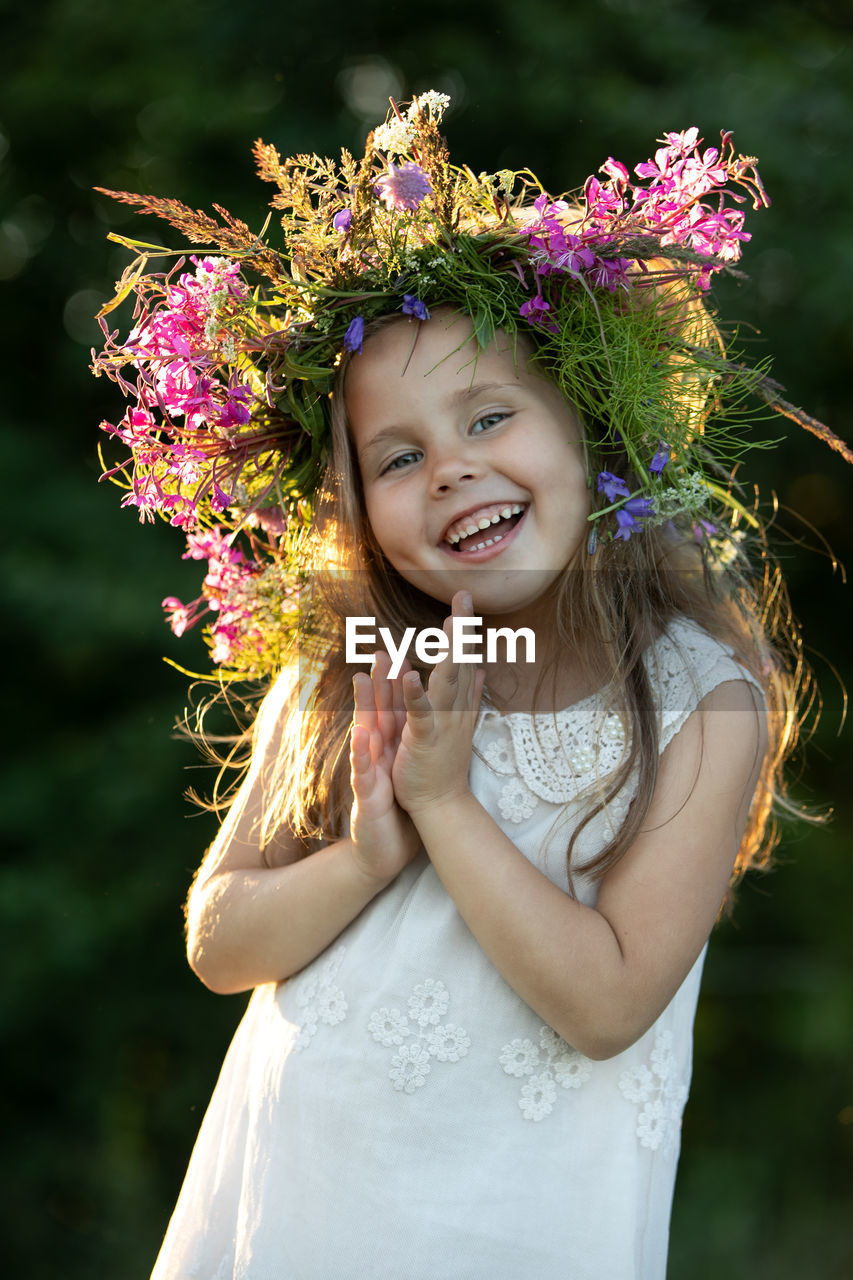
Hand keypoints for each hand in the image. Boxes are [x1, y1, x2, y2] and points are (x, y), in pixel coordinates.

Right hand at [350, 650, 421, 883]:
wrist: (387, 845)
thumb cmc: (396, 802)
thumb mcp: (405, 765)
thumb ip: (409, 739)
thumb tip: (420, 715)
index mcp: (390, 744)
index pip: (393, 708)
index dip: (396, 679)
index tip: (401, 647)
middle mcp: (377, 752)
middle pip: (377, 711)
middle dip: (378, 681)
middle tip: (379, 649)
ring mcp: (369, 770)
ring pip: (364, 732)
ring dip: (362, 707)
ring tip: (361, 678)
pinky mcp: (366, 793)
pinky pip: (363, 770)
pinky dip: (360, 752)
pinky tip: (359, 735)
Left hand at [392, 591, 484, 820]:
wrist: (441, 804)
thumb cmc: (445, 764)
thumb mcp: (460, 724)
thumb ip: (468, 696)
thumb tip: (479, 669)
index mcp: (460, 703)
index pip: (465, 658)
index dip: (465, 629)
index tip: (464, 598)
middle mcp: (456, 708)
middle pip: (462, 662)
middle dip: (462, 628)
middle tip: (464, 595)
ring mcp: (443, 722)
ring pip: (447, 681)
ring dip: (449, 652)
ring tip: (450, 623)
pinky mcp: (425, 738)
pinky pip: (420, 712)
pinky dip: (416, 693)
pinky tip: (410, 674)